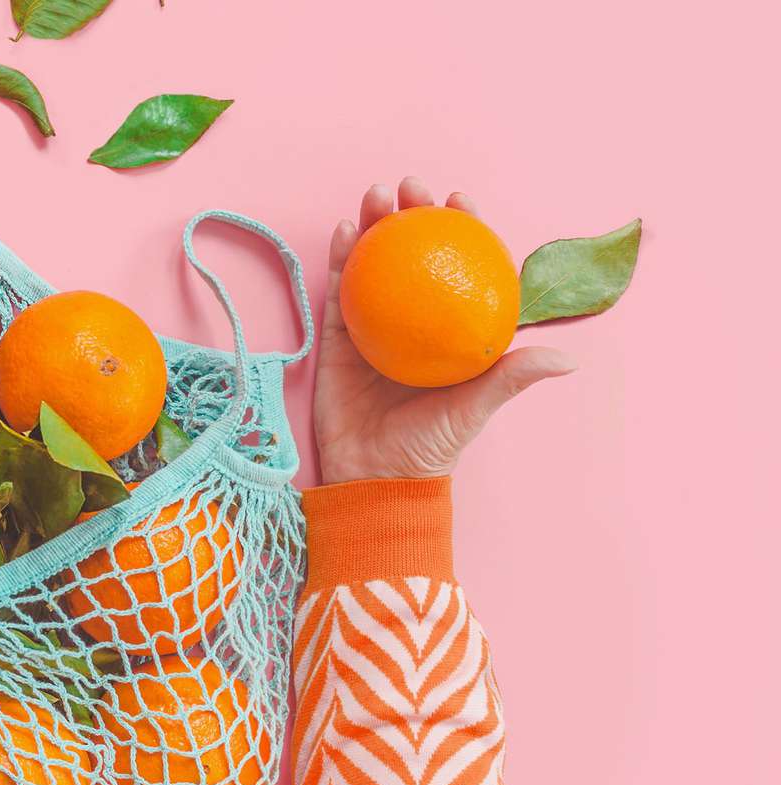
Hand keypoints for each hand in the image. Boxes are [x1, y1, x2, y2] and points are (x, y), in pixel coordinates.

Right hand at [313, 178, 577, 483]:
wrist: (374, 477)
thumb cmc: (432, 446)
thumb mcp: (476, 408)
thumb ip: (512, 377)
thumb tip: (568, 358)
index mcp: (449, 330)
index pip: (460, 266)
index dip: (463, 230)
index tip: (459, 201)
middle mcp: (413, 321)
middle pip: (413, 254)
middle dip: (412, 213)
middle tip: (410, 187)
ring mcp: (373, 326)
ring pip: (373, 263)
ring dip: (373, 223)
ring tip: (375, 195)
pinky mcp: (337, 340)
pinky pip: (338, 292)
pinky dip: (340, 259)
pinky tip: (344, 231)